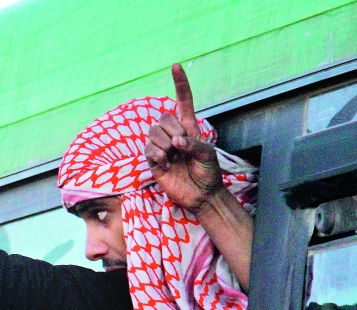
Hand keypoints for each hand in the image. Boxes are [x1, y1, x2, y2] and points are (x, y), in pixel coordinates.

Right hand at [145, 64, 223, 213]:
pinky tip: (165, 164)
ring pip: (153, 133)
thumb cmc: (208, 173)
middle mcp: (173, 134)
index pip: (183, 101)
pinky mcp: (154, 161)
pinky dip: (157, 156)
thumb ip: (193, 145)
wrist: (201, 195)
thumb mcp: (208, 155)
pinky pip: (148, 150)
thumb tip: (175, 142)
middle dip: (172, 130)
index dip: (180, 84)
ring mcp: (162, 147)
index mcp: (189, 128)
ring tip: (173, 158)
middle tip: (181, 147)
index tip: (175, 66)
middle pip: (163, 117)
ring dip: (164, 145)